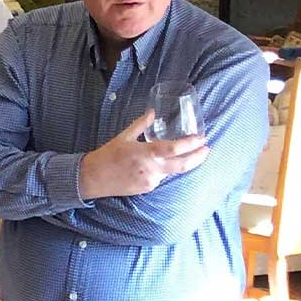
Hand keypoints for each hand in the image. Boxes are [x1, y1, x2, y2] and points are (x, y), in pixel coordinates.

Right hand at [78, 111, 209, 199]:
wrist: (93, 178)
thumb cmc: (106, 155)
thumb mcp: (123, 137)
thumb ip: (141, 125)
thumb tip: (153, 112)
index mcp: (146, 153)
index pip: (175, 149)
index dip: (191, 144)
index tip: (201, 138)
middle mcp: (152, 169)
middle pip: (183, 165)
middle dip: (198, 157)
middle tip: (207, 148)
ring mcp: (151, 180)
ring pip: (172, 171)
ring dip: (180, 162)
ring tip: (187, 154)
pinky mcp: (148, 188)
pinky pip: (161, 177)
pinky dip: (164, 169)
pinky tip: (160, 164)